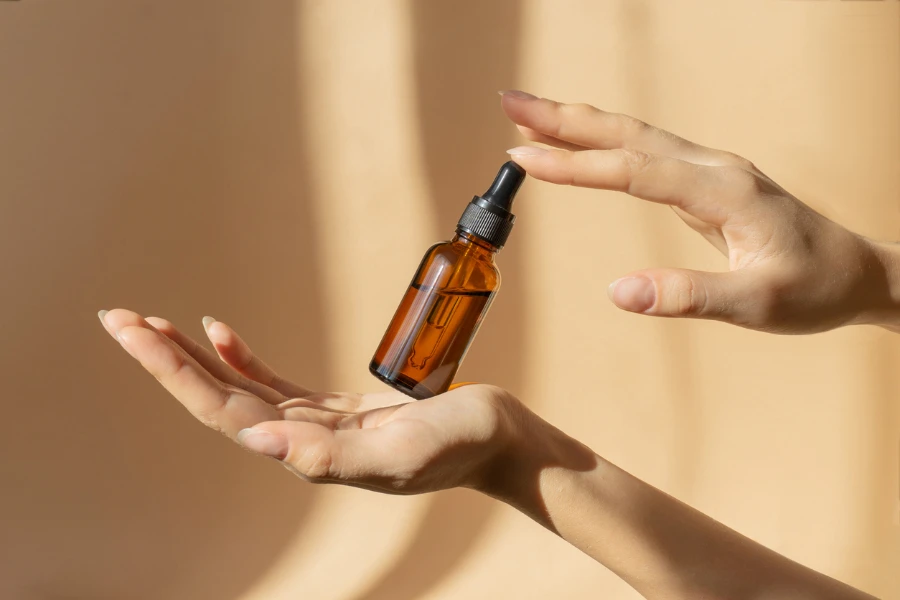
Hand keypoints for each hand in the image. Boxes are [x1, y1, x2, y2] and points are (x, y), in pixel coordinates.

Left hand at [98, 309, 521, 493]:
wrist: (496, 442)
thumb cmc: (461, 446)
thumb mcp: (404, 451)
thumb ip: (334, 454)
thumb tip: (259, 441)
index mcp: (308, 452)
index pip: (223, 409)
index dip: (175, 372)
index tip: (135, 332)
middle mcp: (300, 441)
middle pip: (216, 395)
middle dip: (164, 358)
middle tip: (117, 316)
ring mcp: (314, 424)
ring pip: (236, 387)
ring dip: (192, 357)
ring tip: (150, 323)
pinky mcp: (333, 409)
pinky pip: (271, 381)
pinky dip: (240, 356)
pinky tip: (218, 332)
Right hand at [500, 90, 897, 333]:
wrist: (856, 274)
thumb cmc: (812, 289)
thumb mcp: (756, 304)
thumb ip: (688, 297)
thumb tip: (618, 293)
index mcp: (722, 191)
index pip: (634, 171)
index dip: (576, 166)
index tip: (523, 159)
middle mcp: (713, 168)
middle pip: (627, 132)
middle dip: (564, 117)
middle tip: (509, 102)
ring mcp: (710, 170)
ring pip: (634, 134)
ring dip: (578, 122)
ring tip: (527, 114)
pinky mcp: (705, 181)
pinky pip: (643, 150)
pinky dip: (603, 140)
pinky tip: (581, 142)